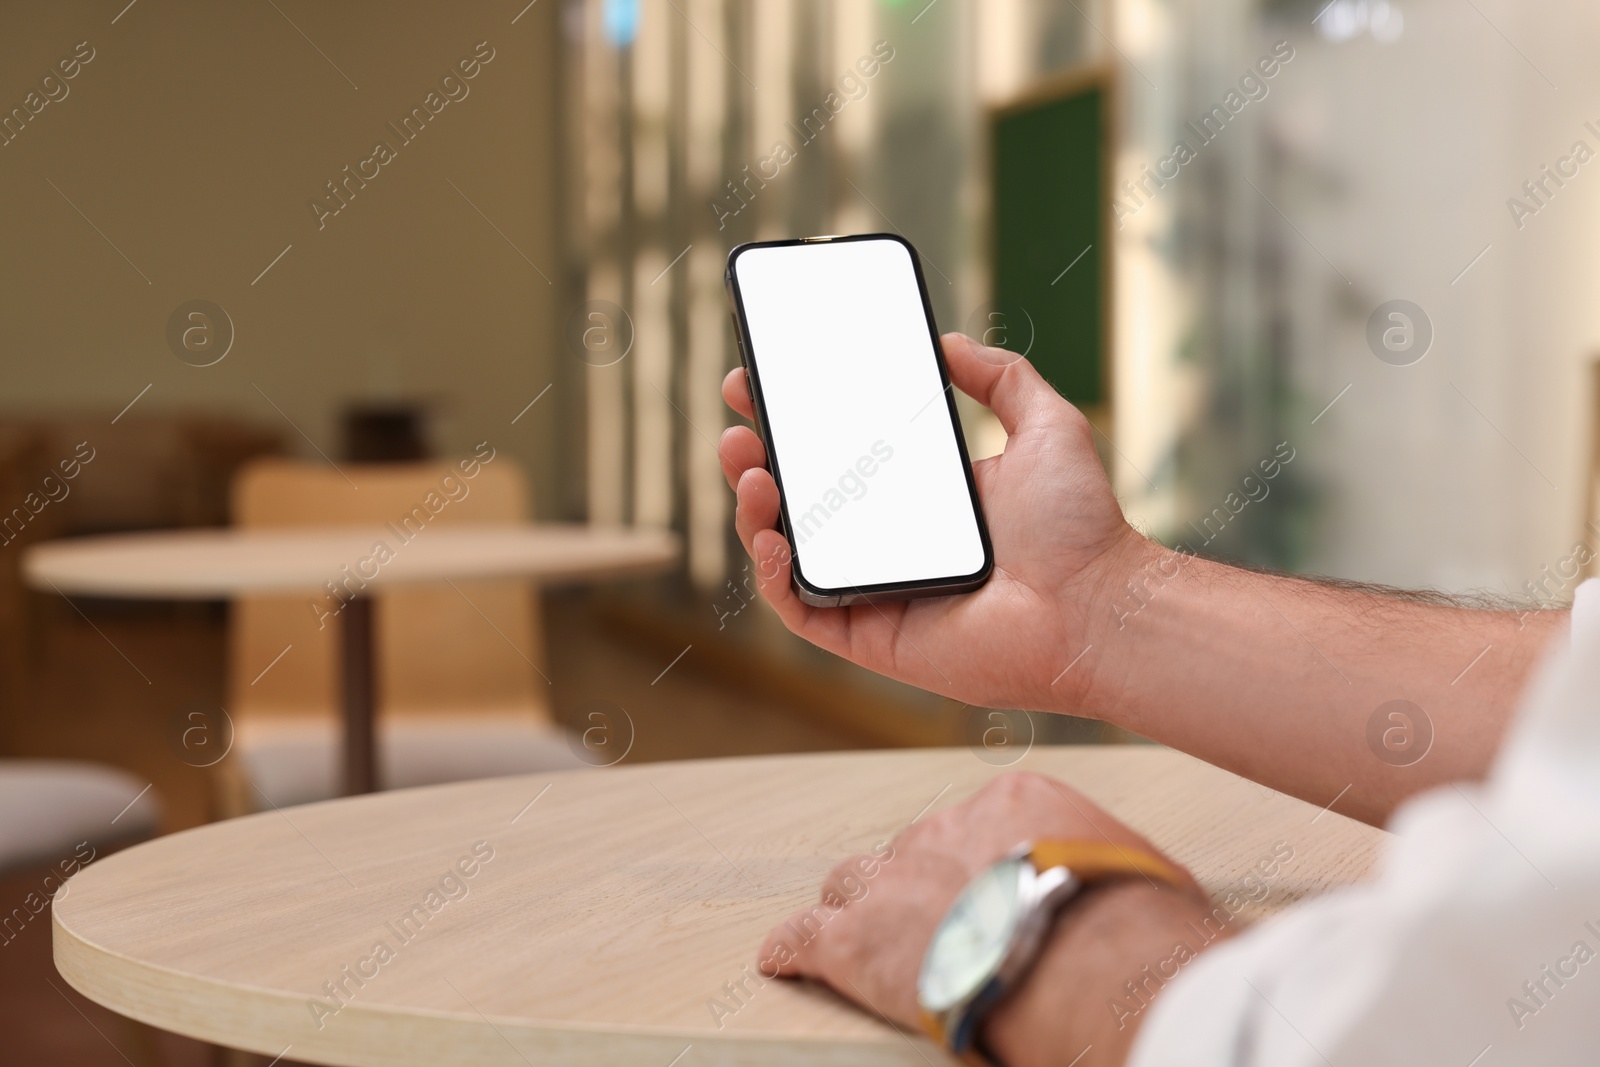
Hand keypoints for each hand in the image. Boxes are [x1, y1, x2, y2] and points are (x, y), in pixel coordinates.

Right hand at [720, 332, 1142, 712]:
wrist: (1096, 606)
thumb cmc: (1080, 528)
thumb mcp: (1045, 425)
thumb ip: (1002, 376)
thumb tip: (947, 342)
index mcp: (919, 495)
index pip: (839, 455)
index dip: (792, 421)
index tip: (759, 383)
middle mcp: (889, 541)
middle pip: (801, 500)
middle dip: (757, 459)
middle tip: (740, 424)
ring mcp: (875, 589)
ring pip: (788, 552)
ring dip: (754, 510)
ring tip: (751, 470)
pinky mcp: (869, 635)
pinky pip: (800, 609)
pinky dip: (772, 574)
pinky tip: (770, 535)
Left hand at [756, 772, 1217, 1066]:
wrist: (1088, 959)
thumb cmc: (1134, 924)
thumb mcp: (1145, 872)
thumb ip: (1116, 868)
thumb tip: (1145, 897)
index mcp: (1015, 802)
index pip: (979, 822)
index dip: (981, 862)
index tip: (992, 885)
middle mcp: (946, 828)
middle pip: (913, 848)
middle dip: (920, 882)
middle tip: (937, 919)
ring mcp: (897, 880)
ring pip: (856, 883)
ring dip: (860, 909)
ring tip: (863, 931)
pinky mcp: (858, 940)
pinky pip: (807, 938)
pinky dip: (794, 950)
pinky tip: (783, 960)